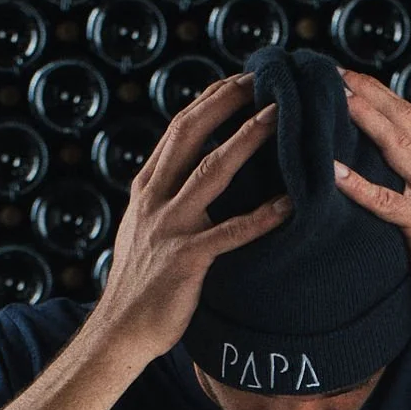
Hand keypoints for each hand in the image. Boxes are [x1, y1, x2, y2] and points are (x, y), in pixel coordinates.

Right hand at [82, 77, 283, 367]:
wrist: (119, 331)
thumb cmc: (140, 283)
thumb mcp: (143, 227)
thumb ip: (164, 197)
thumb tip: (188, 170)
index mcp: (146, 188)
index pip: (178, 129)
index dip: (210, 99)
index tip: (239, 78)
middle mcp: (154, 199)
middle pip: (191, 134)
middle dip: (227, 101)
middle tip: (263, 78)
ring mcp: (169, 228)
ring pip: (211, 171)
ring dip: (247, 140)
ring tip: (280, 117)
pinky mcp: (186, 260)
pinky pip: (231, 233)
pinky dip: (262, 217)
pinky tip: (291, 204)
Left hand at [334, 73, 410, 348]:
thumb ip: (408, 188)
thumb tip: (372, 168)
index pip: (409, 116)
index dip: (378, 91)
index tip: (345, 73)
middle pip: (403, 120)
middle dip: (368, 92)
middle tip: (332, 71)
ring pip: (398, 148)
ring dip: (365, 120)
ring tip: (335, 99)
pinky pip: (387, 202)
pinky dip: (359, 185)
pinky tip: (332, 172)